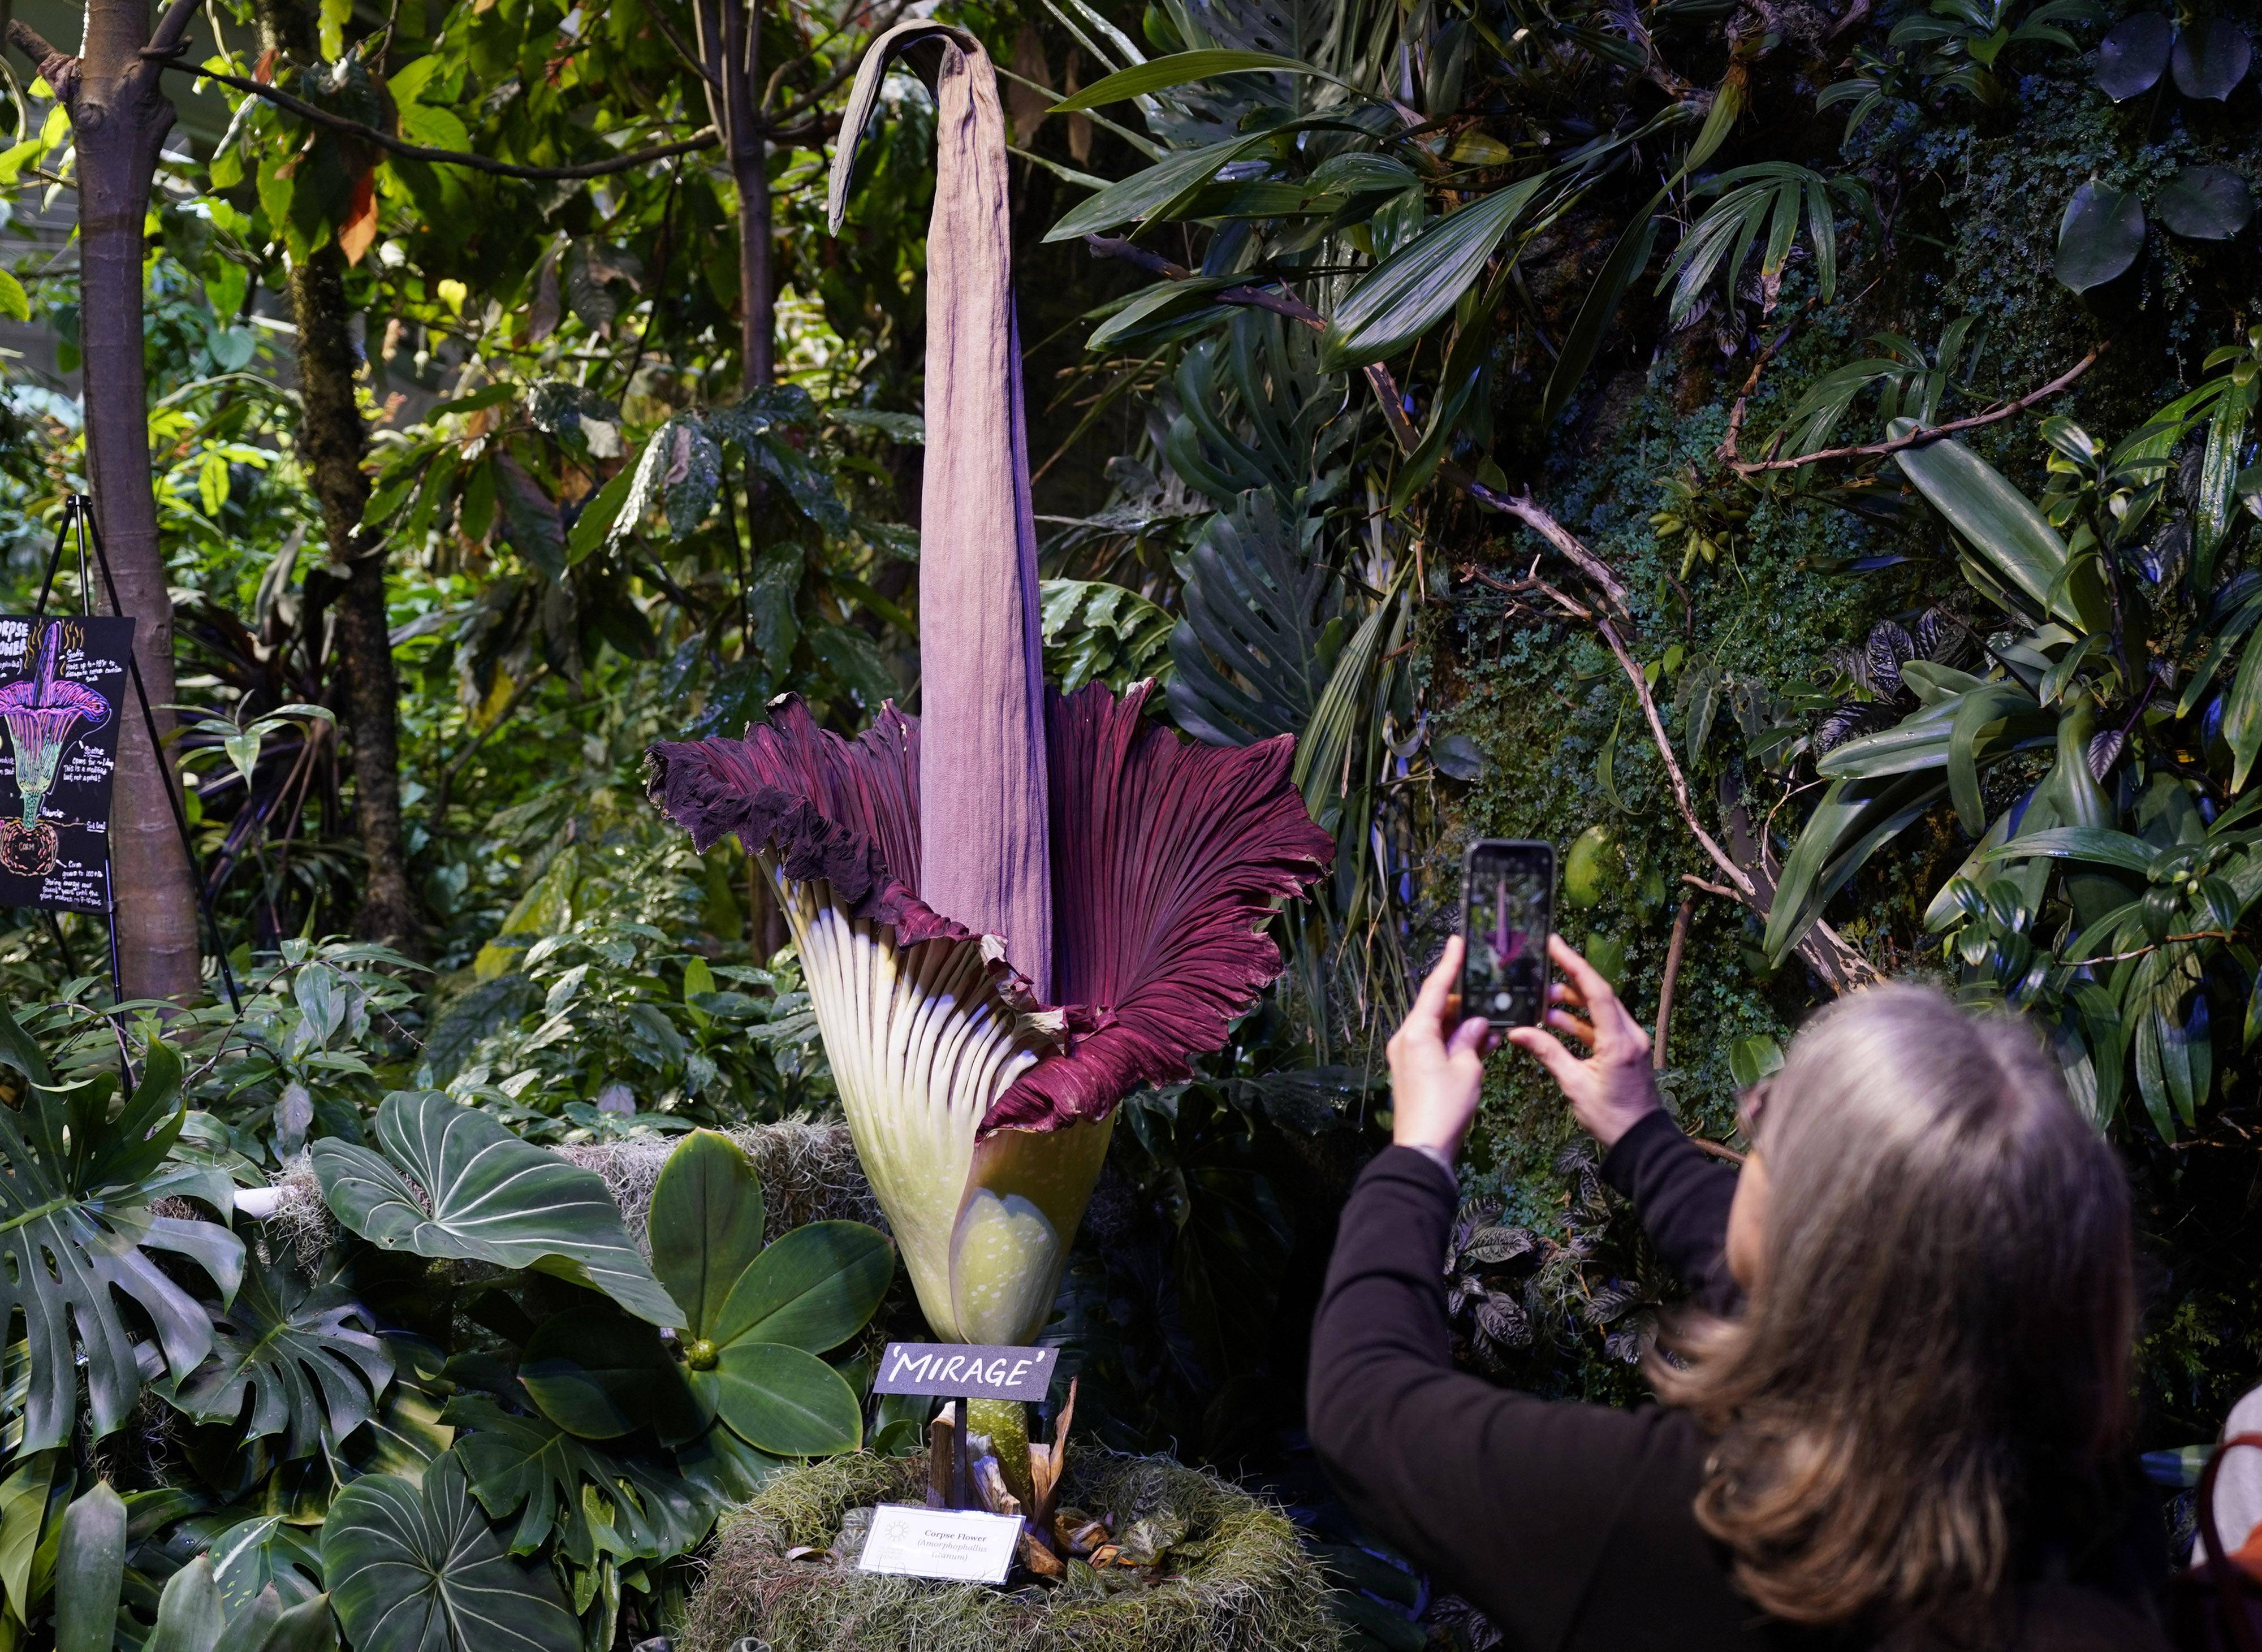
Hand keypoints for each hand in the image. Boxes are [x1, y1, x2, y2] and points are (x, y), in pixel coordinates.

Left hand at [1387, 936, 1496, 1161]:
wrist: (1424, 1148)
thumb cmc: (1445, 1107)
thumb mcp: (1467, 1069)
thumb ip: (1472, 1039)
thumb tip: (1477, 1023)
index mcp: (1416, 1032)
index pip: (1436, 989)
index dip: (1449, 964)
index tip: (1457, 942)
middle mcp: (1406, 1039)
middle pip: (1436, 1008)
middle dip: (1463, 1002)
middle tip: (1488, 993)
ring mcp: (1406, 1055)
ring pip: (1437, 1028)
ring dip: (1463, 1025)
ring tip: (1492, 1024)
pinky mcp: (1411, 1071)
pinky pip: (1434, 1046)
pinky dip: (1455, 1042)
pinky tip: (1481, 1044)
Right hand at [1505, 934, 1660, 1149]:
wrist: (1640, 1140)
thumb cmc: (1610, 1117)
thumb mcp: (1574, 1084)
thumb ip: (1547, 1053)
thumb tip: (1518, 1031)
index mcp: (1619, 1040)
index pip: (1596, 991)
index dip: (1574, 964)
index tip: (1554, 944)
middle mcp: (1629, 1034)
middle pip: (1599, 995)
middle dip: (1569, 979)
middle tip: (1542, 965)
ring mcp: (1630, 1042)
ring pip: (1600, 1010)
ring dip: (1572, 1003)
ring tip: (1542, 999)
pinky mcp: (1626, 1051)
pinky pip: (1602, 1027)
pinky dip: (1580, 1023)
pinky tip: (1556, 1022)